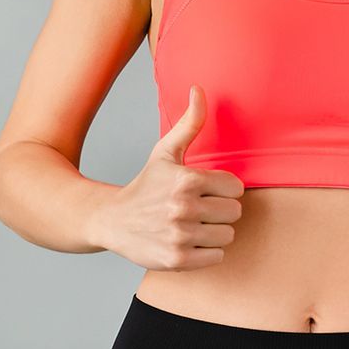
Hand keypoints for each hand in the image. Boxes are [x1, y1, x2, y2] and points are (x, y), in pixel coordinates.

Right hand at [98, 84, 243, 271]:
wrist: (111, 220)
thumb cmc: (146, 185)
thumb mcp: (166, 152)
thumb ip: (189, 123)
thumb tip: (199, 89)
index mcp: (187, 180)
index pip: (236, 188)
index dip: (223, 189)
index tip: (205, 191)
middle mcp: (183, 208)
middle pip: (235, 213)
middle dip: (220, 211)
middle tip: (199, 210)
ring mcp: (180, 235)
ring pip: (228, 236)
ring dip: (214, 232)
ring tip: (193, 225)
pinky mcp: (177, 260)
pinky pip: (217, 257)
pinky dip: (207, 252)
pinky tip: (188, 241)